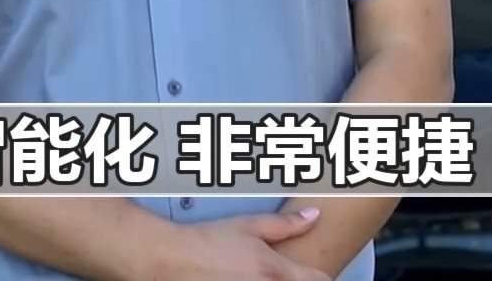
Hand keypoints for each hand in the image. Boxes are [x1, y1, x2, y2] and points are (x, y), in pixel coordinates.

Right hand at [153, 208, 332, 280]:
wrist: (171, 259)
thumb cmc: (208, 241)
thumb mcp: (249, 225)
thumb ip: (286, 224)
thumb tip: (314, 216)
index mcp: (276, 271)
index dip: (320, 277)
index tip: (314, 273)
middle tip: (280, 272)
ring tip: (257, 275)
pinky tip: (240, 279)